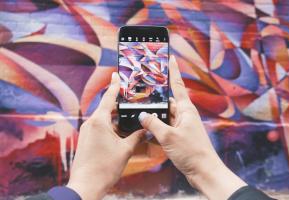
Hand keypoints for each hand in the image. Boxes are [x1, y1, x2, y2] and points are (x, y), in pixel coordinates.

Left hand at [67, 72, 144, 199]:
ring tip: (130, 119)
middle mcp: (91, 123)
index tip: (116, 74)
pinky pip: (100, 127)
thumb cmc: (104, 168)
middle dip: (119, 105)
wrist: (86, 185)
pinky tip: (121, 132)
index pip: (108, 97)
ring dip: (116, 118)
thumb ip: (136, 136)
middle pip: (107, 108)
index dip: (114, 85)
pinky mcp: (87, 139)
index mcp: (99, 121)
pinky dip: (111, 127)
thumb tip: (146, 130)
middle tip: (131, 100)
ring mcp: (87, 131)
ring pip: (104, 118)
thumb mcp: (125, 150)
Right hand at [139, 56, 246, 199]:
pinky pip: (166, 128)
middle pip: (168, 102)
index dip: (173, 71)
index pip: (178, 85)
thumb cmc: (191, 152)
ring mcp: (183, 126)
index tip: (171, 58)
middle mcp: (185, 115)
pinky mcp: (180, 136)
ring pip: (165, 116)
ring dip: (155, 117)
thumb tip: (142, 115)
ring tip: (141, 115)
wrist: (204, 172)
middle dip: (156, 99)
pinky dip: (158, 129)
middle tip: (142, 94)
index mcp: (186, 110)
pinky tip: (148, 132)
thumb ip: (153, 124)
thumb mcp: (168, 136)